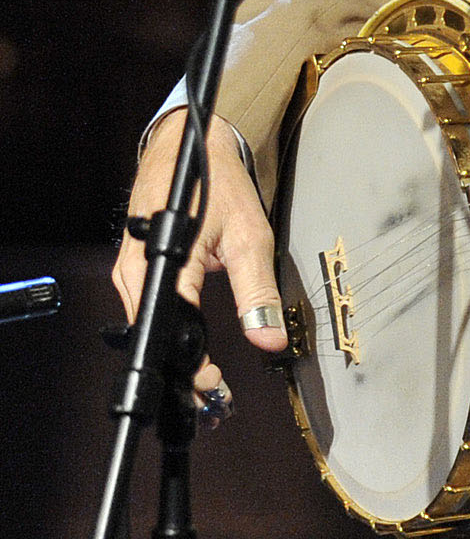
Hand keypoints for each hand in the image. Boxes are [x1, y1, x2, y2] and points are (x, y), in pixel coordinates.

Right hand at [113, 110, 286, 404]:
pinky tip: (189, 344)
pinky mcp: (133, 266)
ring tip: (204, 377)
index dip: (190, 369)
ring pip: (147, 326)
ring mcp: (130, 268)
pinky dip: (168, 329)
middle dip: (181, 371)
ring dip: (174, 354)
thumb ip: (257, 291)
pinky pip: (147, 308)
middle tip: (213, 394)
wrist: (189, 143)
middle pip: (153, 337)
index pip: (171, 335)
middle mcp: (136, 270)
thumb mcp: (249, 235)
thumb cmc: (218, 183)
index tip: (214, 388)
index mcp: (163, 264)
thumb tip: (270, 341)